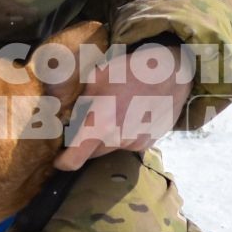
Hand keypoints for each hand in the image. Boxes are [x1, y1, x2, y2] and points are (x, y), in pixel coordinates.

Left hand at [53, 42, 192, 171]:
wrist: (173, 72)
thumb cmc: (131, 69)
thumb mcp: (96, 76)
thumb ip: (77, 98)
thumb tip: (62, 110)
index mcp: (100, 125)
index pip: (74, 159)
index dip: (62, 161)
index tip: (57, 158)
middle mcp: (118, 140)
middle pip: (91, 153)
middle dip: (84, 142)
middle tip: (86, 121)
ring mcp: (135, 143)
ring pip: (110, 148)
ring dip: (106, 136)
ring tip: (114, 111)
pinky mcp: (148, 142)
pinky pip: (127, 144)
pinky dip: (123, 134)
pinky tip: (130, 113)